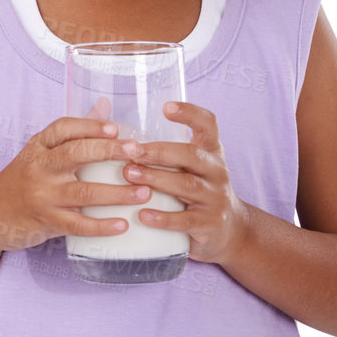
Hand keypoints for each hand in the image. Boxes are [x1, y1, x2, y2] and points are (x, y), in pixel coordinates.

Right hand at [0, 117, 147, 251]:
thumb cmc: (22, 180)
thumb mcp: (40, 152)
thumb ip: (73, 132)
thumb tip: (105, 105)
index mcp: (38, 147)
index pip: (63, 129)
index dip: (91, 126)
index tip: (117, 129)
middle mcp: (38, 168)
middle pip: (76, 154)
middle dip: (110, 151)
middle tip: (138, 153)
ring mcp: (41, 196)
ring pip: (83, 192)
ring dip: (117, 193)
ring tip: (144, 192)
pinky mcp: (46, 222)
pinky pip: (78, 225)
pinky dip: (102, 226)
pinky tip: (123, 224)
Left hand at [121, 102, 249, 263]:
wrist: (229, 230)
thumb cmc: (194, 189)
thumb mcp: (188, 166)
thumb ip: (162, 148)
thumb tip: (108, 117)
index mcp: (210, 151)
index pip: (208, 124)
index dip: (190, 113)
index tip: (166, 106)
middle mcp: (217, 170)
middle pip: (192, 154)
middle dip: (159, 151)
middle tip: (131, 150)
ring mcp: (216, 197)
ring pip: (187, 185)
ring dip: (156, 178)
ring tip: (129, 175)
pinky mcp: (210, 223)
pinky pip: (186, 220)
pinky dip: (163, 218)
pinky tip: (142, 214)